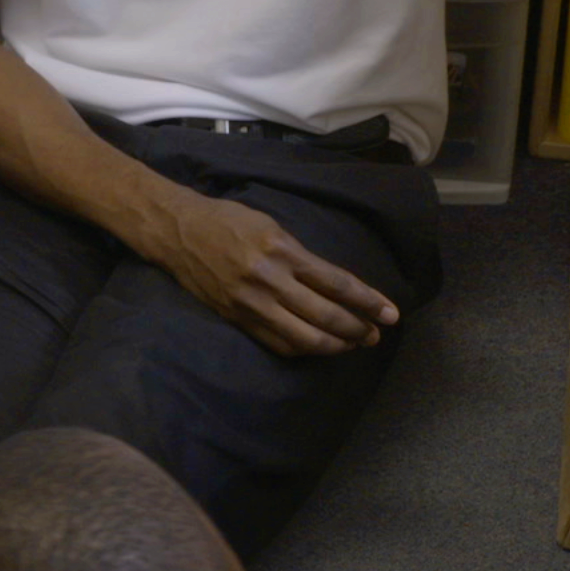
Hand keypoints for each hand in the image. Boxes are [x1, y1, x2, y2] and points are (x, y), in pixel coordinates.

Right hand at [146, 191, 396, 357]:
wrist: (178, 232)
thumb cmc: (228, 221)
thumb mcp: (271, 226)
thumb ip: (302, 257)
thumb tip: (336, 286)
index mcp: (281, 250)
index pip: (336, 283)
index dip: (368, 301)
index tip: (391, 314)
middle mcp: (269, 280)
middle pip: (326, 315)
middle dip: (358, 328)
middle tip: (375, 334)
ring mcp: (251, 303)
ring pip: (304, 338)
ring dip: (335, 345)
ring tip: (352, 344)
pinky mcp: (238, 319)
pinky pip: (278, 343)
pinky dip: (304, 349)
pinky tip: (318, 346)